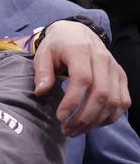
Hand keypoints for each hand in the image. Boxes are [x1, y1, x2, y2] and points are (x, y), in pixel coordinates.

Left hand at [34, 20, 129, 135]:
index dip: (73, 101)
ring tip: (75, 131)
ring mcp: (115, 69)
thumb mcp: (43, 54)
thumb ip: (42, 72)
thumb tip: (41, 92)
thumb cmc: (57, 46)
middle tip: (66, 130)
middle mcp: (103, 60)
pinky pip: (122, 102)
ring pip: (114, 100)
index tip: (60, 117)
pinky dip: (109, 117)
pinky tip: (92, 124)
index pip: (83, 79)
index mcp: (82, 51)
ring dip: (96, 121)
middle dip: (84, 117)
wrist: (78, 33)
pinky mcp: (121, 78)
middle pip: (101, 94)